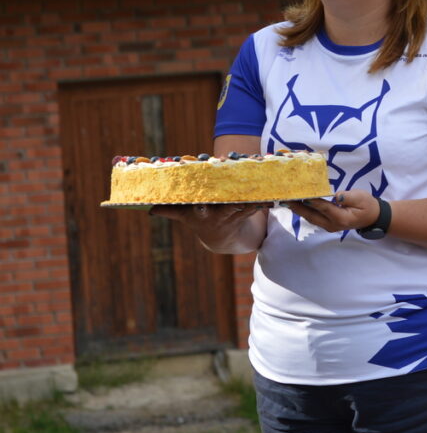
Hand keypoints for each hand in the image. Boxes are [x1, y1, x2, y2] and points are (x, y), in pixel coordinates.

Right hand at [150, 202, 268, 252]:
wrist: (222, 239)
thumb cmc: (200, 218)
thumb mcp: (184, 215)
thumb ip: (169, 210)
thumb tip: (150, 209)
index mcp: (199, 212)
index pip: (197, 204)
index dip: (197, 201)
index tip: (198, 201)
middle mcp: (215, 215)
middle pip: (220, 205)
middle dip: (225, 199)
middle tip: (230, 194)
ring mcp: (231, 216)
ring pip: (240, 206)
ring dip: (248, 200)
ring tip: (256, 192)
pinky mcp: (245, 215)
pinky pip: (254, 207)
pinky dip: (262, 203)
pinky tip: (271, 198)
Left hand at [283, 189, 378, 232]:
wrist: (372, 217)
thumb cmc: (367, 205)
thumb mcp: (361, 197)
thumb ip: (347, 197)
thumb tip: (335, 196)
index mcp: (342, 218)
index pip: (324, 208)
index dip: (312, 201)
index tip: (300, 195)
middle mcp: (333, 224)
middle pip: (311, 216)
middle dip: (297, 207)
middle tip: (284, 199)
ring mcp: (329, 226)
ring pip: (310, 218)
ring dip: (298, 209)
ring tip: (286, 200)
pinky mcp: (326, 223)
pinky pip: (313, 217)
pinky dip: (304, 210)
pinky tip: (297, 203)